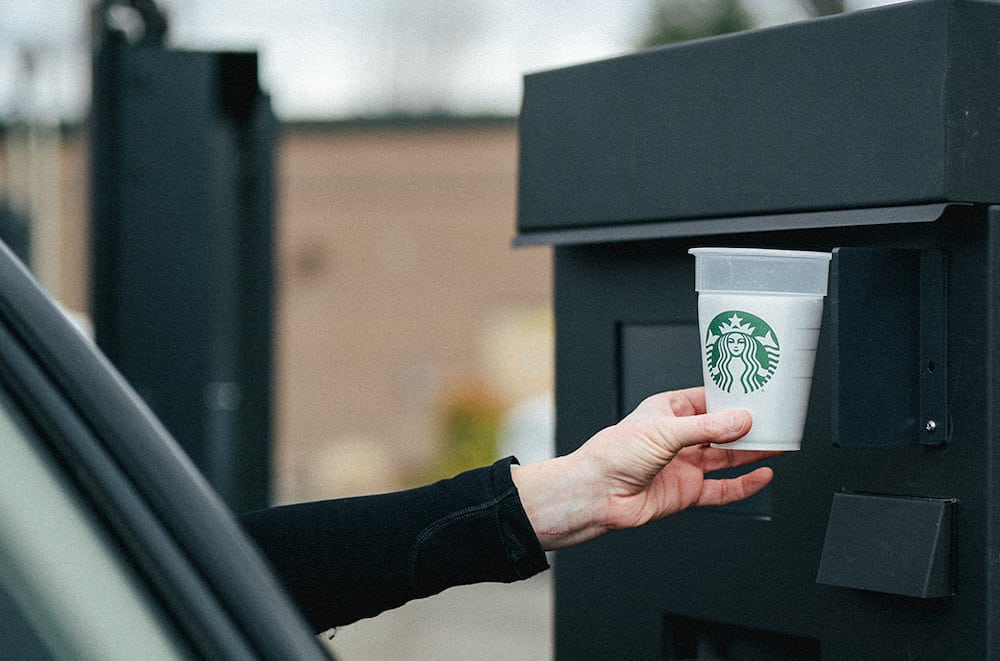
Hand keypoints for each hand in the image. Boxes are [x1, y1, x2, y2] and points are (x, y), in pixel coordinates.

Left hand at [510, 387, 779, 549]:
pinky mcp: (686, 492)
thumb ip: (707, 428)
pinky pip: (722, 488)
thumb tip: (741, 420)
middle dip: (747, 426)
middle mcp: (677, 437)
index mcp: (667, 411)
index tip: (757, 393)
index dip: (731, 397)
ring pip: (725, 457)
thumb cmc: (613, 454)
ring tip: (779, 445)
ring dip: (751, 453)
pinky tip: (762, 476)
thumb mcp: (664, 431)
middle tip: (776, 420)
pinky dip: (744, 484)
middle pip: (721, 429)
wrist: (596, 495)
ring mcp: (683, 465)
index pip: (707, 399)